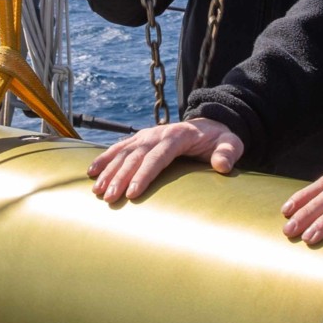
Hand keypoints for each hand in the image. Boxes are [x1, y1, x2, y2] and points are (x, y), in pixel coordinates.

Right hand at [86, 118, 244, 202]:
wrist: (207, 124)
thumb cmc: (219, 139)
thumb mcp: (231, 142)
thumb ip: (229, 152)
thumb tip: (223, 166)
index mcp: (177, 135)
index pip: (158, 157)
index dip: (144, 175)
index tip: (132, 193)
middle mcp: (157, 133)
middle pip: (135, 156)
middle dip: (120, 177)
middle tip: (109, 198)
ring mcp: (145, 135)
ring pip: (122, 153)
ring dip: (108, 171)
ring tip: (97, 191)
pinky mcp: (138, 139)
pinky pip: (118, 148)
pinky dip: (103, 159)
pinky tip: (91, 173)